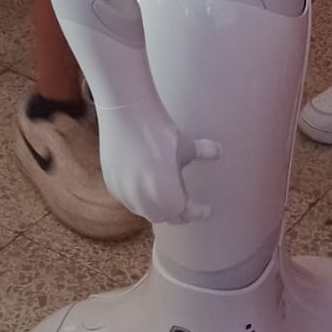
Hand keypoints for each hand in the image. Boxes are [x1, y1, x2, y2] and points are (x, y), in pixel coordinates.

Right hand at [97, 105, 219, 224]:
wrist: (126, 116)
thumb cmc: (160, 133)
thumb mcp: (187, 146)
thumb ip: (206, 153)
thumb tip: (219, 151)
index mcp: (168, 199)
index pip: (186, 213)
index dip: (198, 212)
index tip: (207, 210)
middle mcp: (146, 204)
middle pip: (164, 216)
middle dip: (177, 211)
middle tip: (186, 205)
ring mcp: (126, 196)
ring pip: (145, 209)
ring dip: (156, 205)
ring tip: (165, 196)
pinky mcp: (112, 185)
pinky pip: (129, 198)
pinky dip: (139, 196)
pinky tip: (144, 185)